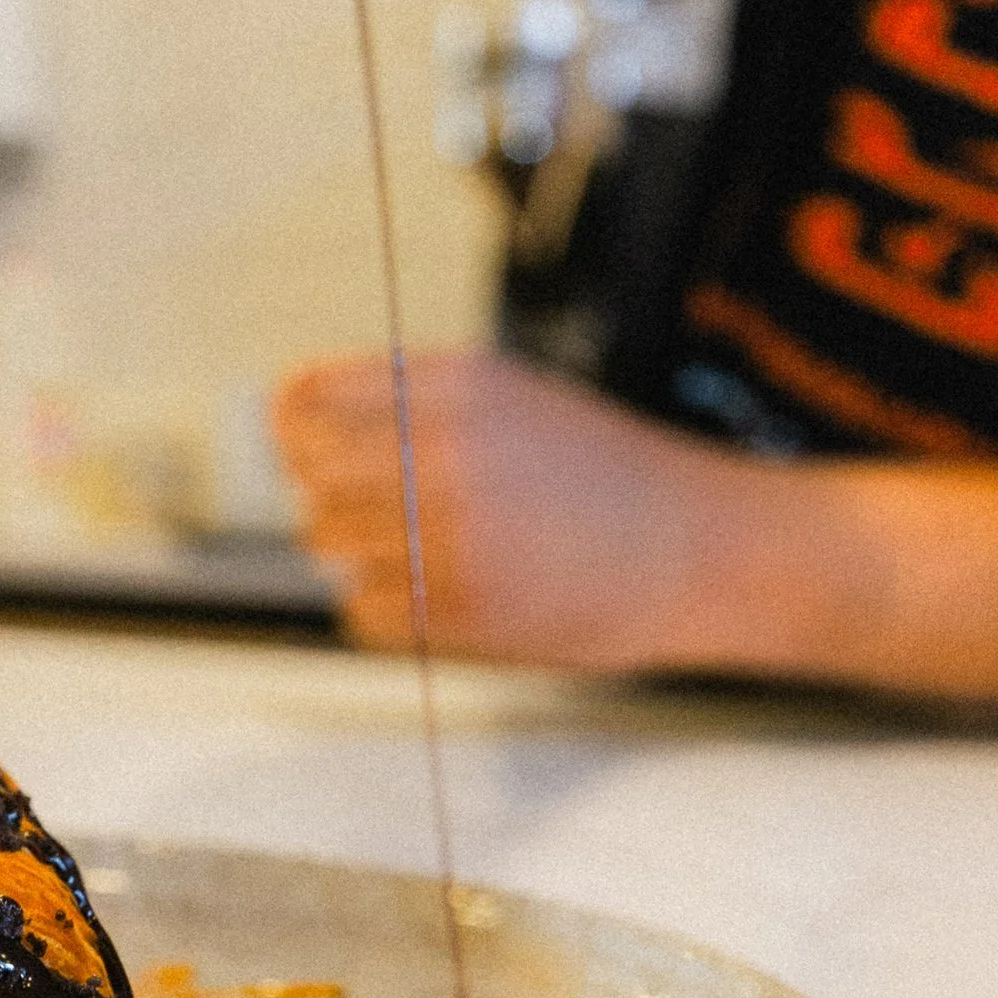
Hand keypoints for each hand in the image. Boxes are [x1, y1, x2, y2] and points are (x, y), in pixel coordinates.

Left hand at [272, 344, 776, 674]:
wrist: (706, 550)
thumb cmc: (611, 476)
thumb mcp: (516, 397)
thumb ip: (414, 400)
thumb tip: (300, 418)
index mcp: (461, 385)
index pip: (311, 397)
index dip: (292, 426)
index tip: (298, 444)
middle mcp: (451, 449)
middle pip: (309, 476)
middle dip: (326, 496)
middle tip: (369, 510)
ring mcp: (457, 531)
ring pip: (330, 547)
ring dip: (359, 555)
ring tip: (424, 554)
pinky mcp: (469, 607)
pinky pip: (365, 612)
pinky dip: (386, 611)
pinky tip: (438, 597)